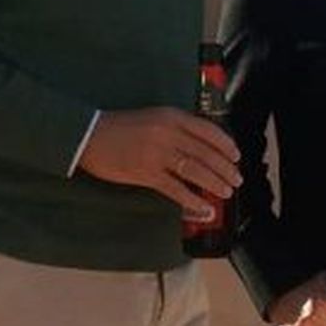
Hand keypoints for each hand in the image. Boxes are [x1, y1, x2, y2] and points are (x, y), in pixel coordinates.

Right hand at [77, 107, 240, 218]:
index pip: (209, 131)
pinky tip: (204, 208)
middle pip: (206, 153)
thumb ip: (178, 128)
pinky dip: (193, 200)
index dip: (226, 145)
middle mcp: (169, 133)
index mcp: (173, 117)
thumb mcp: (155, 117)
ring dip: (214, 183)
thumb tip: (203, 147)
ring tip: (226, 192)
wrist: (89, 134)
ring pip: (195, 170)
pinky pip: (176, 189)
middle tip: (236, 179)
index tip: (236, 156)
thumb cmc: (123, 126)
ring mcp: (158, 154)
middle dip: (225, 168)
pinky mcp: (146, 173)